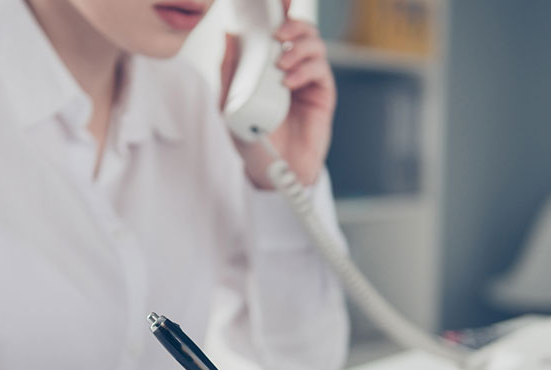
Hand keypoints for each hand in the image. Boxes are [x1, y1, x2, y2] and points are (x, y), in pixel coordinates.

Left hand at [220, 1, 335, 188]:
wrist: (272, 171)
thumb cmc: (252, 139)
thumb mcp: (229, 104)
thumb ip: (228, 71)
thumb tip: (228, 36)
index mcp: (268, 64)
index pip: (277, 30)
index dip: (280, 12)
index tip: (277, 2)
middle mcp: (291, 67)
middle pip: (301, 30)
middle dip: (292, 24)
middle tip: (277, 33)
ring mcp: (308, 79)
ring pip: (314, 45)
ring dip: (298, 47)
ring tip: (281, 62)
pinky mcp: (322, 94)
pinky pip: (320, 70)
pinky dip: (305, 70)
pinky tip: (290, 81)